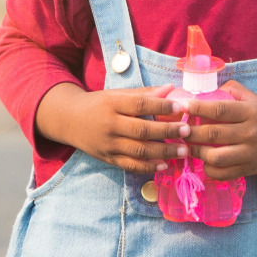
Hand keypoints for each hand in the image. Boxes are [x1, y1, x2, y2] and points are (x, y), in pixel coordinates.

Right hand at [35, 83, 190, 173]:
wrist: (69, 119)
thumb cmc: (99, 104)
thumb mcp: (118, 94)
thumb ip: (144, 93)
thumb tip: (171, 89)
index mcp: (112, 103)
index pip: (140, 104)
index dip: (161, 106)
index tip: (182, 106)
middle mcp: (109, 124)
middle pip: (142, 130)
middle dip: (167, 131)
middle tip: (188, 130)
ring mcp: (108, 144)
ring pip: (138, 150)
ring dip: (164, 152)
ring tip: (184, 150)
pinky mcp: (108, 158)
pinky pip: (130, 165)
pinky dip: (148, 167)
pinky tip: (164, 165)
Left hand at [182, 80, 256, 179]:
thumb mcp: (252, 98)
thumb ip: (230, 90)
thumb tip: (204, 90)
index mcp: (250, 112)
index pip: (219, 110)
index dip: (197, 108)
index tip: (182, 106)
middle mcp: (250, 133)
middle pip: (213, 134)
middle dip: (190, 132)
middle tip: (179, 129)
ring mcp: (249, 154)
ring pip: (216, 157)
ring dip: (197, 152)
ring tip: (188, 146)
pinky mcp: (248, 170)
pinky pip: (223, 174)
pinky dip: (208, 169)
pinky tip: (203, 161)